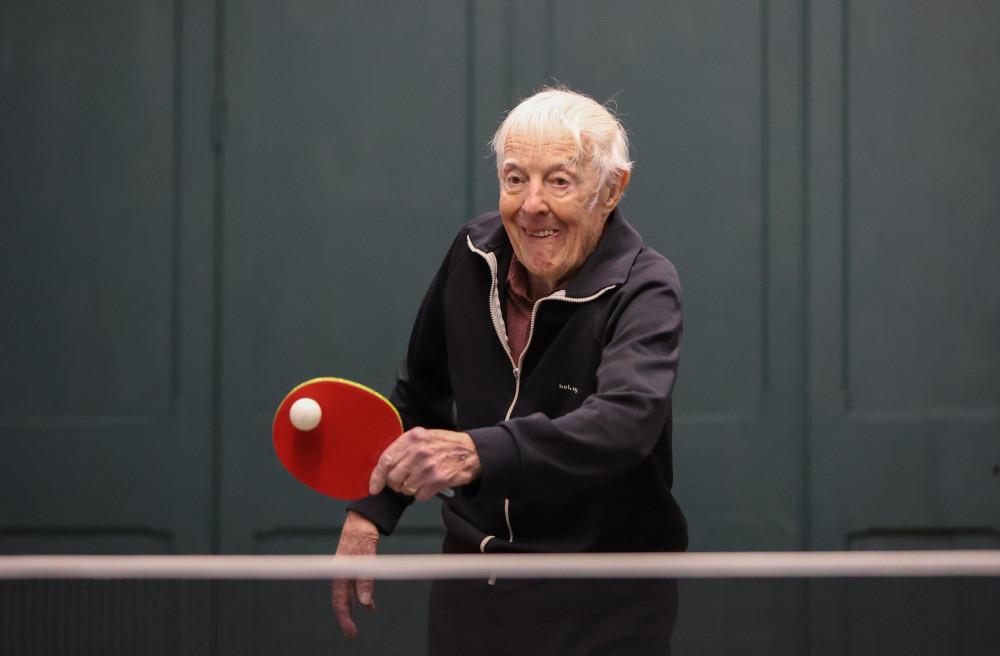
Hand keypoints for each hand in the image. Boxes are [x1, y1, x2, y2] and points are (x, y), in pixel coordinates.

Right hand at [331, 511, 378, 637]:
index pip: (339, 600)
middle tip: (352, 633)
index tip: (350, 630)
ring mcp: (349, 568)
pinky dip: (362, 594)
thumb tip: (364, 601)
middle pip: (342, 599)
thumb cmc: (361, 534)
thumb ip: (365, 578)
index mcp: (340, 572)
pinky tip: (369, 602)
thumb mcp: (365, 556)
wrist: (363, 516)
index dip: (344, 617)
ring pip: (350, 592)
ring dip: (355, 605)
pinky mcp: (356, 564)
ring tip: (362, 619)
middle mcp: (342, 572)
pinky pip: (357, 583)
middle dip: (346, 616)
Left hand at [369, 427, 481, 500]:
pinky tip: (430, 484)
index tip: (374, 487)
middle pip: (393, 477)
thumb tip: (384, 467)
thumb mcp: (424, 436)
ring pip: (405, 489)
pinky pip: (419, 495)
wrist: (471, 451)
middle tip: (405, 480)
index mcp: (412, 438)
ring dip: (411, 488)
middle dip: (396, 483)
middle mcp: (418, 451)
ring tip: (421, 479)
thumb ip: (404, 447)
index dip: (377, 476)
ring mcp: (428, 467)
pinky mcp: (438, 480)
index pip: (386, 459)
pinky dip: (422, 493)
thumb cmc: (445, 444)